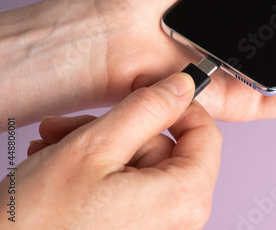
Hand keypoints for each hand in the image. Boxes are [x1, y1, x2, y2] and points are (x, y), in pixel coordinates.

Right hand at [0, 73, 221, 228]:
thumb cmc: (41, 222)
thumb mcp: (97, 146)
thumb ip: (148, 109)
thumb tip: (182, 87)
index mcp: (184, 198)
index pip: (207, 134)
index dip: (178, 105)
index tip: (150, 92)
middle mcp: (178, 219)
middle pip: (164, 147)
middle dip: (116, 128)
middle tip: (73, 126)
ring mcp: (156, 226)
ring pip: (138, 162)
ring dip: (96, 145)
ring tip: (55, 147)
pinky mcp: (134, 229)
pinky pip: (127, 185)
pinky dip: (95, 169)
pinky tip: (59, 165)